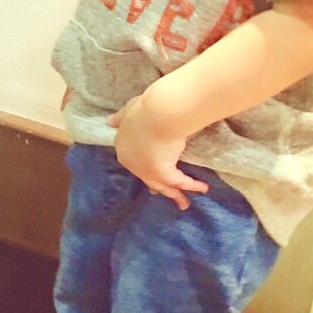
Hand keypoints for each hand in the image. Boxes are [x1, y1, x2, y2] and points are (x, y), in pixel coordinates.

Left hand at [107, 91, 208, 210]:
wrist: (160, 113)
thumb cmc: (146, 108)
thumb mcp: (129, 109)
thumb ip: (121, 117)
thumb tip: (109, 121)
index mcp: (122, 146)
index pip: (133, 161)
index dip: (142, 167)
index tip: (148, 172)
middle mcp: (132, 162)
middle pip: (147, 177)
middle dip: (156, 186)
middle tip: (159, 193)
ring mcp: (146, 170)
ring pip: (162, 185)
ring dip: (175, 195)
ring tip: (184, 204)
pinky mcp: (163, 173)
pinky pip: (180, 182)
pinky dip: (192, 185)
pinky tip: (203, 188)